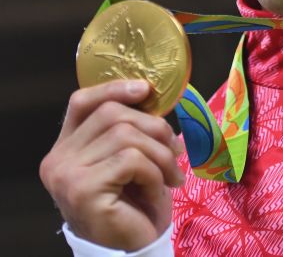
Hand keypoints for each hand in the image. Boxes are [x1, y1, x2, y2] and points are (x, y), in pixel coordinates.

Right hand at [40, 80, 183, 249]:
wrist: (133, 246)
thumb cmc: (135, 201)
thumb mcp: (132, 157)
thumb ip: (130, 129)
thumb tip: (152, 93)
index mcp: (66, 147)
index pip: (82, 102)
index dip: (114, 89)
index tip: (146, 89)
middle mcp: (58, 159)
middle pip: (113, 114)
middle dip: (155, 128)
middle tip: (175, 152)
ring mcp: (66, 175)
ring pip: (127, 136)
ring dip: (160, 155)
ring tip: (170, 177)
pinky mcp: (83, 190)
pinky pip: (131, 160)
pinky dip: (154, 173)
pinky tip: (157, 191)